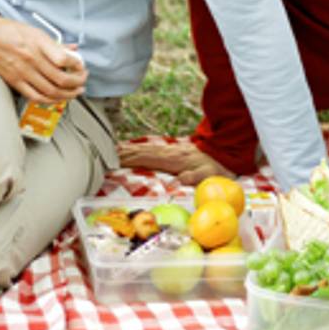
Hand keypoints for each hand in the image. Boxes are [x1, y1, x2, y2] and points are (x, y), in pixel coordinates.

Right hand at [0, 9, 85, 102]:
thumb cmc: (5, 30)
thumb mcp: (33, 30)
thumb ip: (54, 43)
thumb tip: (72, 49)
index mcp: (37, 42)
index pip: (63, 59)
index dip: (77, 65)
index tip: (81, 65)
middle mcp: (30, 58)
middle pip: (60, 78)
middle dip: (77, 82)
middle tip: (83, 80)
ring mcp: (22, 72)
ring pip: (51, 91)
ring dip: (67, 94)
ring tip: (76, 92)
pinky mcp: (14, 81)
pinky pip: (36, 96)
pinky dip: (50, 100)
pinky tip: (58, 98)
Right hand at [117, 140, 235, 184]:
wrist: (226, 153)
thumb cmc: (217, 168)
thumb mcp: (210, 175)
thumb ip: (197, 177)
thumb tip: (181, 180)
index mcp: (174, 159)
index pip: (147, 157)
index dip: (130, 158)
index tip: (114, 160)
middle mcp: (168, 152)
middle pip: (140, 151)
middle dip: (122, 152)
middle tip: (102, 154)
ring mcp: (169, 150)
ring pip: (143, 148)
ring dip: (126, 149)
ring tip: (110, 151)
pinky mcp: (171, 151)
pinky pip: (148, 149)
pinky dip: (136, 149)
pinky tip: (129, 151)